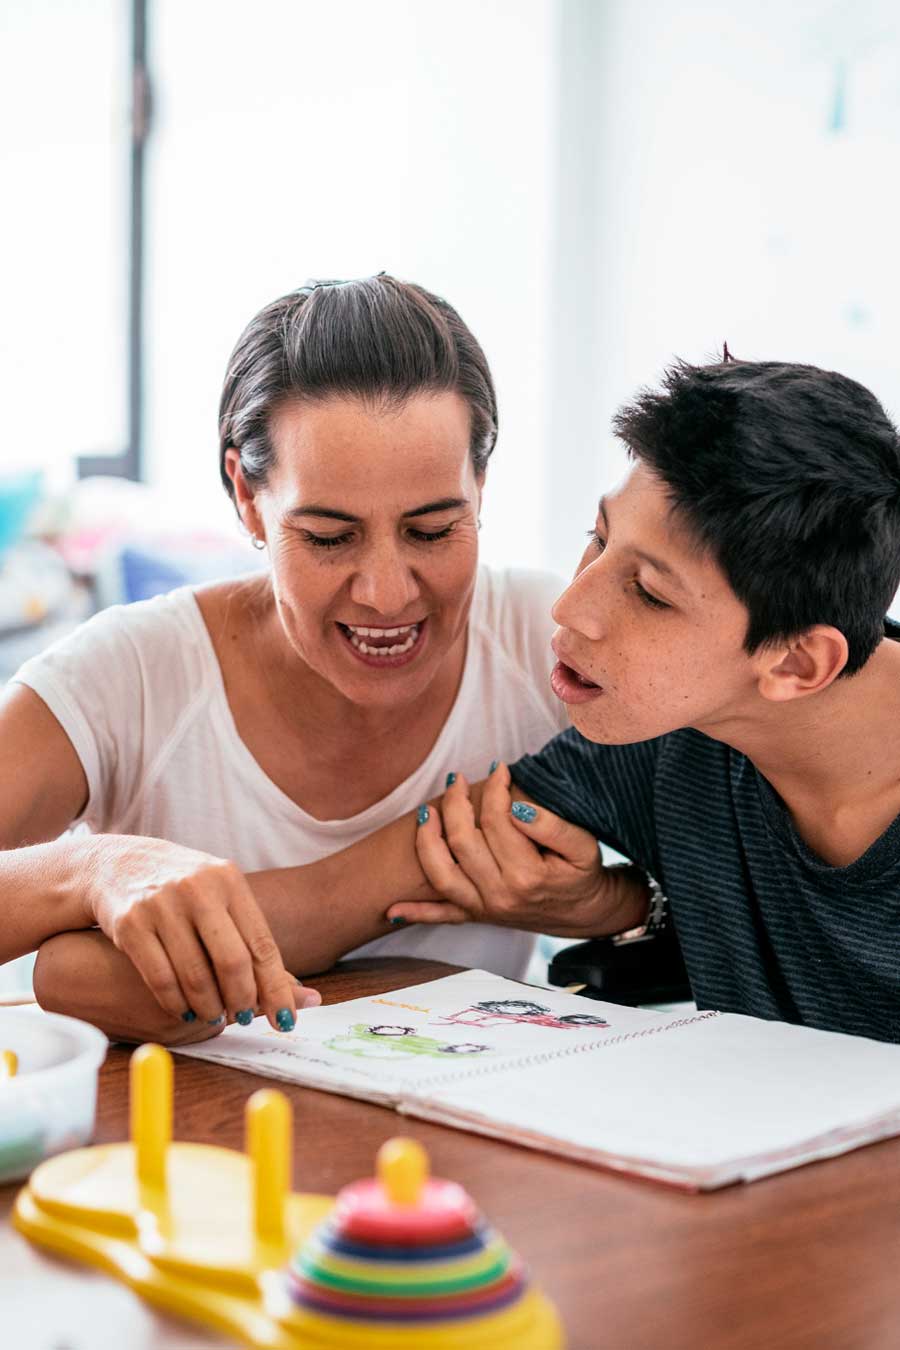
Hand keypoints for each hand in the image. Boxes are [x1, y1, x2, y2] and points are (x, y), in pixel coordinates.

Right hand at [83, 834, 320, 1028]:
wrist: (119, 864)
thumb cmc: (184, 889)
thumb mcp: (221, 896)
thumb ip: (253, 939)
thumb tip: (300, 995)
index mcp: (228, 880)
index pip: (261, 944)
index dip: (276, 988)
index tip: (286, 1019)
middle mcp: (198, 889)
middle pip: (232, 962)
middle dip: (242, 1000)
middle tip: (243, 1018)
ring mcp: (162, 904)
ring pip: (195, 976)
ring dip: (209, 1007)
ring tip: (215, 1016)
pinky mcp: (131, 924)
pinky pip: (161, 979)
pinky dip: (177, 1003)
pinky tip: (184, 1010)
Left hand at [386, 765, 648, 936]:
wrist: (585, 913)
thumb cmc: (582, 874)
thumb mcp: (583, 847)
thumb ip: (552, 826)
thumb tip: (516, 807)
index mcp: (526, 875)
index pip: (497, 820)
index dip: (495, 788)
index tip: (499, 767)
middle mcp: (499, 895)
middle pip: (463, 840)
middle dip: (455, 802)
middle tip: (456, 778)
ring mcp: (484, 908)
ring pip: (441, 874)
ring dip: (427, 841)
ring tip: (426, 811)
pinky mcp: (476, 915)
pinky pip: (440, 916)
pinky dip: (415, 913)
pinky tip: (391, 909)